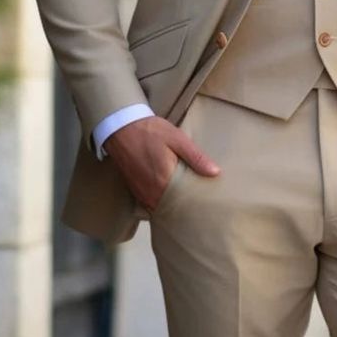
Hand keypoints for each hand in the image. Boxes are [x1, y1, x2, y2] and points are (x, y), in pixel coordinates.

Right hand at [104, 115, 219, 211]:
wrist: (121, 127)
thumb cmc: (150, 131)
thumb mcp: (177, 139)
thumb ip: (196, 157)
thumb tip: (216, 172)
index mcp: (165, 180)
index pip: (185, 202)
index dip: (196, 204)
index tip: (208, 203)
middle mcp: (152, 192)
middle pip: (173, 208)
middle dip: (186, 208)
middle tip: (200, 205)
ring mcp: (142, 193)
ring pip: (161, 208)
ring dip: (172, 207)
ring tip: (187, 202)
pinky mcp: (135, 190)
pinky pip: (150, 205)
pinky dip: (160, 204)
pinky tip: (169, 198)